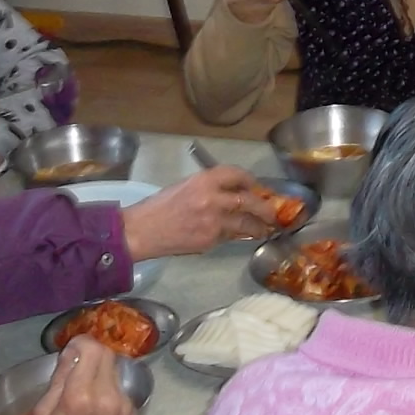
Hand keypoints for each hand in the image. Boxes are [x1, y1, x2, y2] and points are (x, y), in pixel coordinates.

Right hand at [32, 336, 136, 414]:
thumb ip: (59, 380)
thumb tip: (70, 353)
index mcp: (80, 396)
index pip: (91, 349)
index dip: (80, 343)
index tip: (70, 350)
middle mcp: (107, 396)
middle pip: (107, 354)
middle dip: (91, 353)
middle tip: (76, 363)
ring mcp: (123, 405)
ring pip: (114, 370)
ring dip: (99, 371)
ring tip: (84, 388)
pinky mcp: (131, 414)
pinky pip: (118, 388)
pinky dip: (106, 388)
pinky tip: (95, 405)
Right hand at [120, 166, 288, 260]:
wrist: (142, 231)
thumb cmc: (159, 207)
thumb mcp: (185, 187)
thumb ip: (210, 188)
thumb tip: (234, 193)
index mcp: (204, 180)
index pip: (237, 175)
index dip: (250, 181)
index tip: (256, 187)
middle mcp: (213, 199)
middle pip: (250, 201)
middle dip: (265, 208)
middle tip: (272, 213)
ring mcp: (214, 222)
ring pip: (246, 223)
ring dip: (258, 227)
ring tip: (264, 229)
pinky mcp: (211, 240)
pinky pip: (230, 237)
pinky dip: (236, 236)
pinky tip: (239, 236)